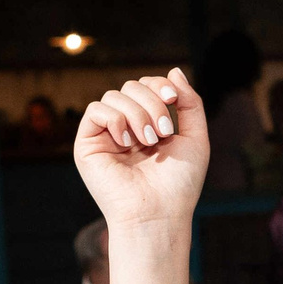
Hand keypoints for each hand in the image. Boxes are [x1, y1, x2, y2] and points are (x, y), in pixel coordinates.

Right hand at [76, 68, 208, 234]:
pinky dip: (116, 119)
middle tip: (163, 132)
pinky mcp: (87, 145)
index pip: (147, 86)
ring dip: (137, 113)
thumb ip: (190, 103)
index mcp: (148, 125)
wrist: (160, 213)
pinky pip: (96, 110)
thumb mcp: (195, 137)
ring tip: (149, 141)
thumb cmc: (179, 184)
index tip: (175, 99)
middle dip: (152, 102)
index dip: (160, 85)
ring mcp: (105, 136)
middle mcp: (125, 128)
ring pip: (114, 95)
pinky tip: (128, 141)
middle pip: (131, 86)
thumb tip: (174, 70)